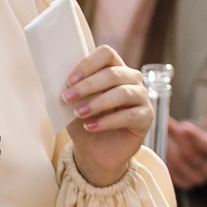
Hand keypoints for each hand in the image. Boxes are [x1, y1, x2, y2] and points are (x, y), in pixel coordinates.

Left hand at [62, 45, 152, 188]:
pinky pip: (130, 115)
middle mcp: (131, 79)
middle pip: (114, 73)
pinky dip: (107, 122)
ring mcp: (141, 97)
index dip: (88, 64)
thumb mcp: (72, 104)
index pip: (106, 54)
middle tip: (67, 98)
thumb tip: (60, 83)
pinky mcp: (146, 117)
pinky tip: (90, 127)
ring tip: (79, 113)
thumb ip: (70, 91)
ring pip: (123, 92)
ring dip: (98, 103)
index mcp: (114, 69)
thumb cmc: (84, 121)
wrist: (95, 151)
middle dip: (88, 85)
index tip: (69, 80)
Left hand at [164, 101, 206, 189]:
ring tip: (160, 129)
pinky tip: (161, 144)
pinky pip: (171, 172)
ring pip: (178, 162)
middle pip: (190, 154)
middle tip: (165, 122)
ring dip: (167, 145)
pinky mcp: (185, 182)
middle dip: (176, 136)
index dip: (196, 137)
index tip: (183, 125)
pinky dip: (164, 157)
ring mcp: (198, 178)